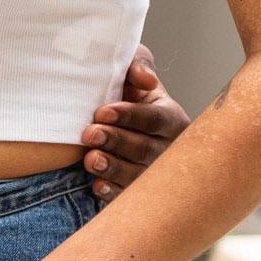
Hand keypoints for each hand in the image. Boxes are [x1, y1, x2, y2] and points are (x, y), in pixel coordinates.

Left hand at [81, 49, 188, 200]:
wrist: (104, 120)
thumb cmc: (122, 91)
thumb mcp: (130, 71)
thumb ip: (138, 65)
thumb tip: (147, 81)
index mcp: (170, 117)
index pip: (154, 118)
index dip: (129, 116)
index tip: (102, 112)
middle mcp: (166, 148)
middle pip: (145, 149)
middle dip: (116, 141)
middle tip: (89, 134)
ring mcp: (152, 173)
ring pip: (136, 175)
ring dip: (112, 167)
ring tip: (90, 159)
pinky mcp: (136, 192)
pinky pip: (126, 196)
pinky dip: (112, 191)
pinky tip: (97, 184)